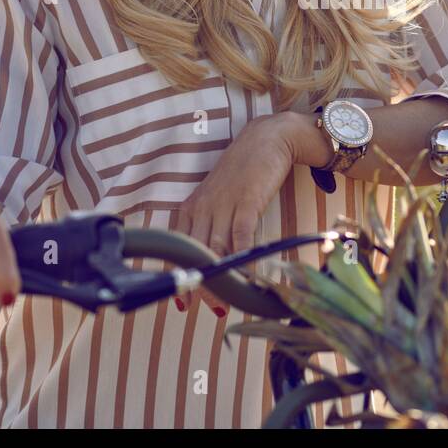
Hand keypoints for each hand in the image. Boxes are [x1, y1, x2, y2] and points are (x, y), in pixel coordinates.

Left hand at [174, 113, 298, 315]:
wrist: (267, 138)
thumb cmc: (244, 171)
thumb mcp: (220, 197)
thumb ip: (214, 224)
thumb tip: (218, 258)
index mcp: (193, 207)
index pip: (180, 248)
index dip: (182, 277)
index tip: (183, 304)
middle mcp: (204, 207)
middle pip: (197, 254)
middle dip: (201, 284)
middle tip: (209, 309)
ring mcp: (224, 204)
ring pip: (216, 249)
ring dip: (221, 278)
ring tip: (227, 303)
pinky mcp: (247, 200)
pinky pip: (241, 235)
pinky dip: (243, 257)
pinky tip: (248, 274)